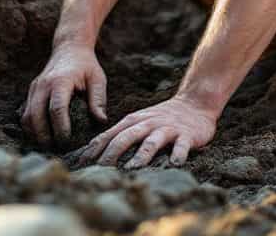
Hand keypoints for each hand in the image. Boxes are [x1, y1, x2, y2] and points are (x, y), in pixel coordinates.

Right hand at [20, 44, 107, 145]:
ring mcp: (35, 88)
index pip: (56, 109)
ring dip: (35, 134)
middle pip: (36, 116)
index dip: (61, 128)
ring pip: (27, 117)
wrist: (69, 48)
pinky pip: (25, 114)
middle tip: (57, 149)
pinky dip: (31, 127)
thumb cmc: (86, 66)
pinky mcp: (31, 92)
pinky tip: (42, 136)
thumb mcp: (98, 79)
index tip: (67, 141)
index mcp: (61, 81)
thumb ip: (98, 100)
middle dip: (44, 136)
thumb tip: (100, 121)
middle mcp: (43, 85)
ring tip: (49, 146)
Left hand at [78, 95, 216, 167]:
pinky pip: (181, 146)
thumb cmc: (161, 118)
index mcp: (133, 122)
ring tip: (131, 169)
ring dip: (141, 155)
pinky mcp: (186, 135)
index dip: (94, 149)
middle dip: (111, 154)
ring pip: (151, 142)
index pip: (109, 135)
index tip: (80, 164)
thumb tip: (94, 153)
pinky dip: (178, 155)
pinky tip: (174, 164)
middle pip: (125, 138)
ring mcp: (167, 129)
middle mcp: (148, 124)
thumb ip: (120, 135)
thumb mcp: (138, 122)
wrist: (194, 103)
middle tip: (100, 171)